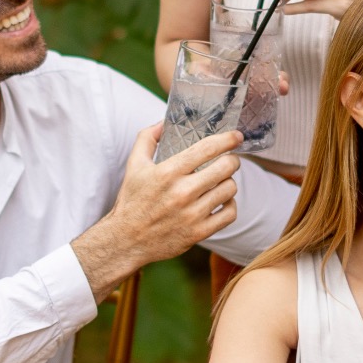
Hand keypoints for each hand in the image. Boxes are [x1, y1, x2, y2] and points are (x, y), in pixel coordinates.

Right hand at [74, 124, 240, 294]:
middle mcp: (182, 192)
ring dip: (229, 182)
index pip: (206, 149)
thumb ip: (147, 139)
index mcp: (167, 172)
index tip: (236, 136)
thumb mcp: (134, 165)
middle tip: (229, 160)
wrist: (126, 240)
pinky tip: (221, 201)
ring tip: (221, 181)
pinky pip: (229, 214)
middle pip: (226, 167)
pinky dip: (230, 205)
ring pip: (230, 189)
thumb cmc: (132, 200)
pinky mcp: (199, 232)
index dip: (227, 139)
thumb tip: (163, 123)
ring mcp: (192, 214)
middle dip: (232, 160)